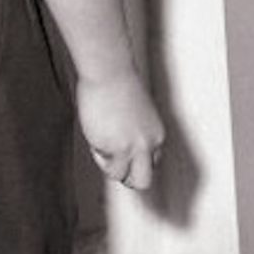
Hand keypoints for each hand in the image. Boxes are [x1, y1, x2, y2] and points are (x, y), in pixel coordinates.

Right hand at [77, 70, 165, 191]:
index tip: (123, 159)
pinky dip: (98, 157)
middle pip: (144, 180)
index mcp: (156, 133)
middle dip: (127, 178)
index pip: (151, 162)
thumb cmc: (117, 85)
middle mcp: (150, 143)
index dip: (134, 162)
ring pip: (124, 178)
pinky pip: (106, 166)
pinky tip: (96, 136)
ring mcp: (134, 148)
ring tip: (101, 143)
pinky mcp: (118, 149)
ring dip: (109, 166)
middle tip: (112, 166)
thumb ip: (132, 133)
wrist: (110, 73)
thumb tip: (119, 146)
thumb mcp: (135, 115)